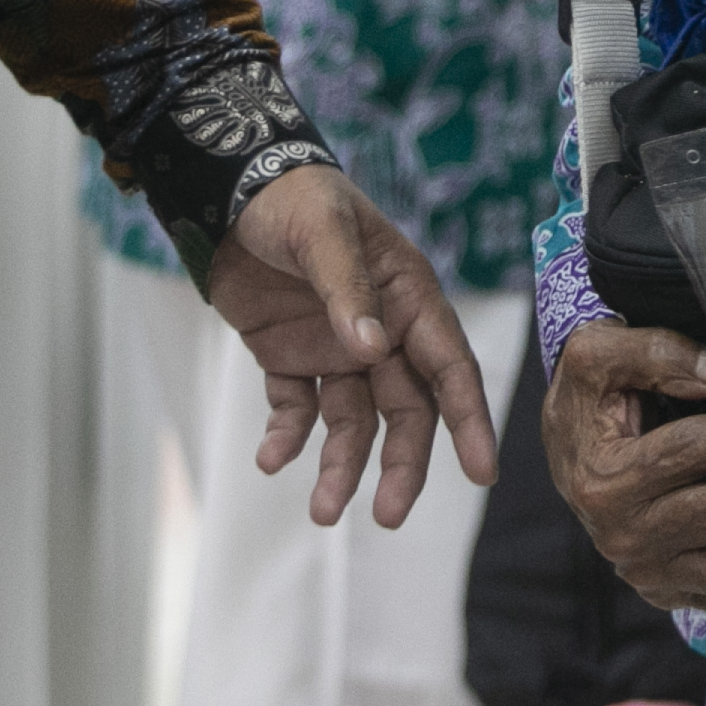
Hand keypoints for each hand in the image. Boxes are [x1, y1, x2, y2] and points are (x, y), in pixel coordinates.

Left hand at [207, 166, 499, 529]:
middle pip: (406, 410)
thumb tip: (375, 348)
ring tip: (323, 511)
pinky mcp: (290, 358)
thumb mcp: (322, 230)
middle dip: (401, 463)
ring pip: (353, 421)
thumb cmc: (290, 197)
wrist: (224, 191)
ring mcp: (336, 348)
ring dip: (341, 465)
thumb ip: (346, 289)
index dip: (468, 418)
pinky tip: (270, 460)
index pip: (448, 365)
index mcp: (407, 296)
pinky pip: (296, 409)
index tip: (481, 472)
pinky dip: (287, 438)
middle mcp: (381, 330)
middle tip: (387, 514)